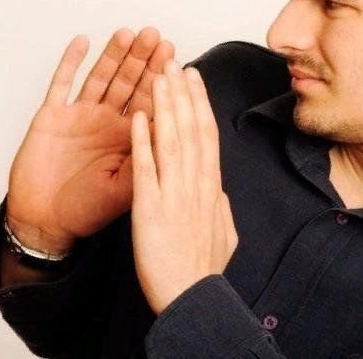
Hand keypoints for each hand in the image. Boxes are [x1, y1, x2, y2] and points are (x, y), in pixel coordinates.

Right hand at [6, 27, 174, 253]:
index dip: (161, 80)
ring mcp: (78, 116)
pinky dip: (70, 62)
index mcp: (126, 139)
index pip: (148, 102)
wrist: (44, 222)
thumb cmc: (84, 210)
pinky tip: (83, 43)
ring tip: (129, 35)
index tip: (175, 59)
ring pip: (99, 77)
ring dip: (113, 55)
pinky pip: (61, 83)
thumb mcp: (125, 191)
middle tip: (157, 38)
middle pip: (127, 83)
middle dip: (142, 60)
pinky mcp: (52, 115)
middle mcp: (104, 122)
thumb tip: (173, 138)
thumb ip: (146, 162)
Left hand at [131, 61, 237, 314]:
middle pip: (190, 128)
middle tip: (173, 61)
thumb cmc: (202, 272)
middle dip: (182, 92)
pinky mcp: (150, 208)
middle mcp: (196, 185)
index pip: (206, 135)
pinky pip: (145, 168)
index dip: (199, 103)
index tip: (193, 78)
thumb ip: (220, 206)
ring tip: (158, 75)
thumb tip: (220, 189)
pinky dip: (142, 140)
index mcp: (211, 189)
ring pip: (171, 139)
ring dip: (165, 105)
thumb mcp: (223, 233)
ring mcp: (174, 194)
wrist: (192, 301)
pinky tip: (138, 116)